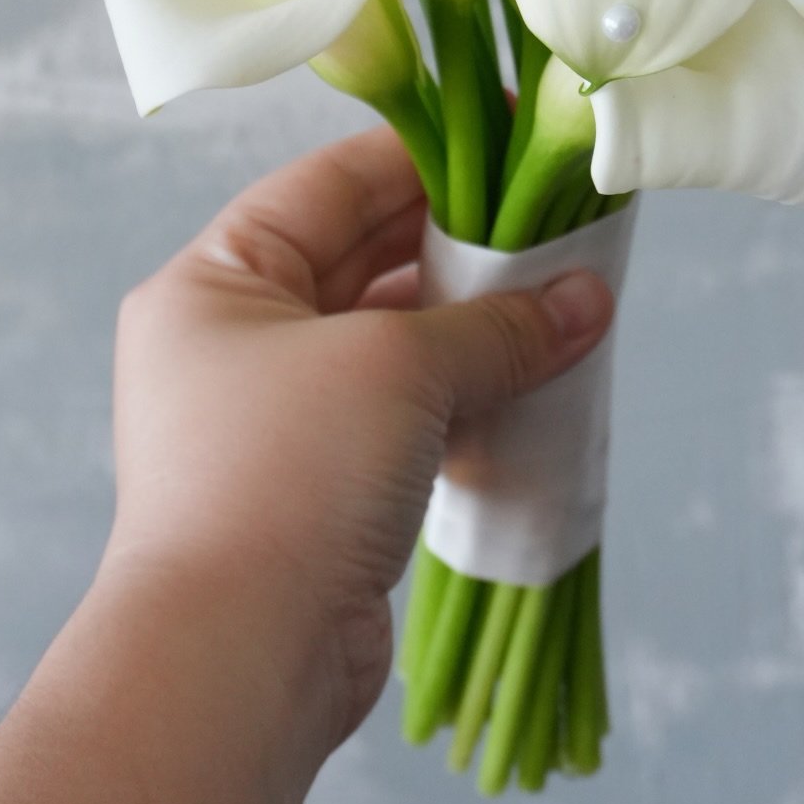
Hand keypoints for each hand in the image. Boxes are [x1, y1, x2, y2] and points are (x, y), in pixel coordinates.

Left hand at [100, 123, 615, 767]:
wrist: (235, 662)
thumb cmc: (287, 474)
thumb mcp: (398, 367)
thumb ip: (498, 325)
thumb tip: (588, 297)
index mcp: (215, 281)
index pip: (331, 185)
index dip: (425, 158)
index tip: (510, 141)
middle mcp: (231, 342)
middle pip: (364, 262)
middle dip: (462, 251)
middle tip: (556, 231)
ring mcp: (272, 422)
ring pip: (390, 347)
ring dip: (473, 332)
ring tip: (563, 309)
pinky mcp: (315, 493)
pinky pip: (401, 421)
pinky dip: (462, 403)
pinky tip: (531, 391)